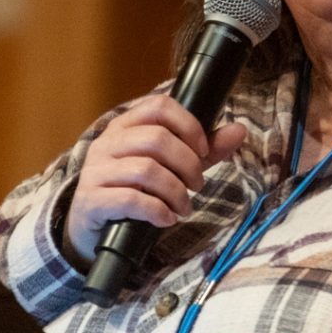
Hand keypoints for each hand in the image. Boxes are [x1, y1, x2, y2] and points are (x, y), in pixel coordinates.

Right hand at [63, 94, 249, 261]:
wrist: (92, 227)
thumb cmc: (133, 189)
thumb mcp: (170, 166)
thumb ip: (203, 149)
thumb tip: (239, 130)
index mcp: (125, 126)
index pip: (159, 105)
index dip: (188, 124)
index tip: (202, 150)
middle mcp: (107, 143)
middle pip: (156, 139)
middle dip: (187, 165)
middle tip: (197, 185)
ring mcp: (95, 171)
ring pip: (146, 170)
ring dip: (176, 192)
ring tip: (184, 206)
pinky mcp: (92, 200)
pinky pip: (131, 199)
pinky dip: (157, 211)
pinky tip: (166, 218)